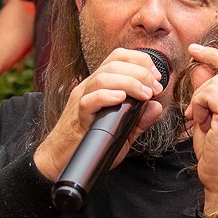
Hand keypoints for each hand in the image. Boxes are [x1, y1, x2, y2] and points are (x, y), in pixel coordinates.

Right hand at [33, 48, 165, 178]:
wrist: (60, 159)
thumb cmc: (90, 142)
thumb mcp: (122, 129)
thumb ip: (140, 119)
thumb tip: (157, 106)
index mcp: (99, 85)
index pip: (118, 58)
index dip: (140, 60)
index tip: (156, 77)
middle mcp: (89, 87)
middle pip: (114, 64)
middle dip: (140, 72)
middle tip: (155, 88)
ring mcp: (81, 99)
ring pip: (103, 78)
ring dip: (130, 82)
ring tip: (145, 94)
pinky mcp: (78, 116)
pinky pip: (89, 99)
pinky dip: (107, 96)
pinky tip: (121, 99)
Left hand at [186, 43, 217, 206]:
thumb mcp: (217, 117)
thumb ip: (211, 90)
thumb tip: (200, 66)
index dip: (215, 56)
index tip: (194, 50)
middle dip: (204, 92)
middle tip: (200, 116)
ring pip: (214, 82)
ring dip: (201, 102)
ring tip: (206, 124)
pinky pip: (208, 93)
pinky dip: (199, 107)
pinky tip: (205, 125)